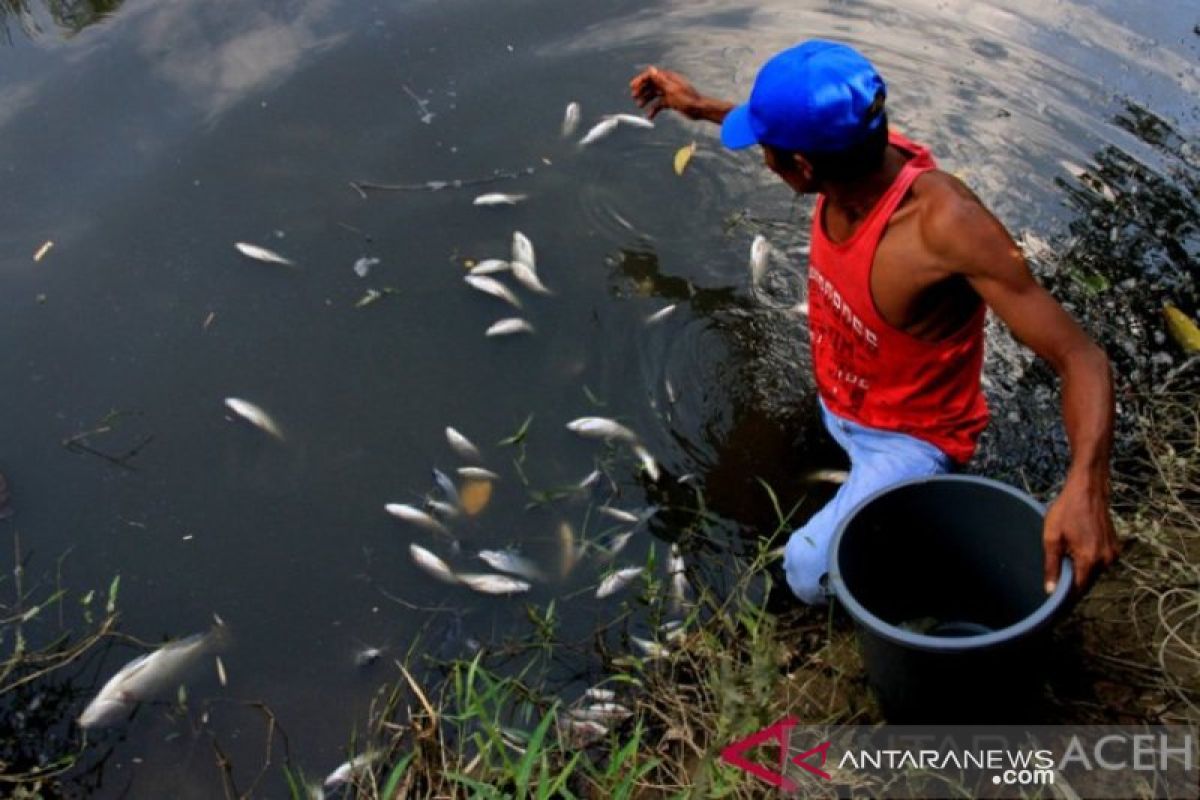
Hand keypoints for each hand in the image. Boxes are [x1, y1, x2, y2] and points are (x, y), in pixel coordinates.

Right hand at [629, 66, 706, 119]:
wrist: (699, 110)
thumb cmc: (688, 99)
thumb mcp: (672, 89)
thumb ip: (660, 80)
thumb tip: (651, 69)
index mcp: (668, 78)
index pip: (651, 75)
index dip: (641, 80)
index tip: (633, 86)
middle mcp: (667, 84)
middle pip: (651, 85)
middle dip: (642, 90)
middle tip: (634, 97)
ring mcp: (668, 93)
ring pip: (653, 94)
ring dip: (646, 100)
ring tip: (639, 106)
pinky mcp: (670, 102)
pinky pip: (658, 104)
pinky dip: (653, 109)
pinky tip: (650, 116)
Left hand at [1042, 472, 1119, 594]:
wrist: (1088, 490)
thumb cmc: (1066, 511)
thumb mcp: (1052, 538)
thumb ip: (1052, 566)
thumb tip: (1050, 591)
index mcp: (1089, 559)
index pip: (1078, 590)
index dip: (1065, 598)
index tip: (1054, 605)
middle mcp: (1105, 560)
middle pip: (1086, 581)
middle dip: (1071, 583)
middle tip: (1054, 581)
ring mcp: (1113, 553)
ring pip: (1093, 572)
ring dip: (1080, 570)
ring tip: (1065, 557)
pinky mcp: (1115, 547)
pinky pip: (1100, 562)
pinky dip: (1088, 561)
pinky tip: (1077, 549)